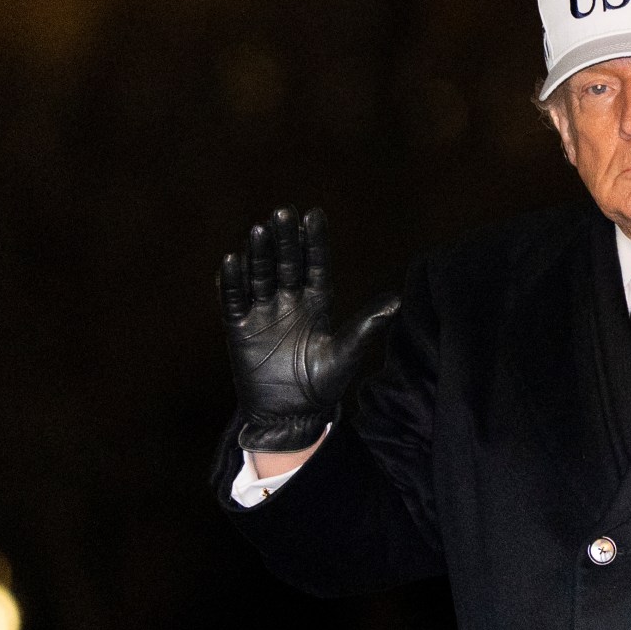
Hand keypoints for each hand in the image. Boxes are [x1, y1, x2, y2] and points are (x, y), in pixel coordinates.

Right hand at [218, 206, 399, 452]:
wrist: (290, 416)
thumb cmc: (322, 385)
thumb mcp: (345, 354)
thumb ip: (366, 326)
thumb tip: (398, 301)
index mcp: (318, 302)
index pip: (316, 264)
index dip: (314, 241)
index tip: (314, 215)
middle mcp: (290, 301)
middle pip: (287, 263)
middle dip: (285, 240)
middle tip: (283, 212)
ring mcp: (264, 313)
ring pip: (260, 275)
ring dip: (259, 254)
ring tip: (260, 230)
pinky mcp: (240, 329)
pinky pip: (234, 300)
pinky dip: (232, 282)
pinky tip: (232, 260)